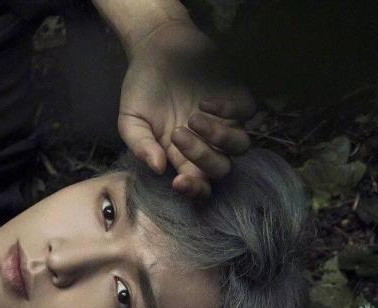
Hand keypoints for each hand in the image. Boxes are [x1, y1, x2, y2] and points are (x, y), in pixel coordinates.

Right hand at [117, 20, 255, 198]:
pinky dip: (228, 111)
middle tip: (177, 134)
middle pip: (221, 169)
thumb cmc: (143, 86)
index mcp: (183, 155)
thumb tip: (157, 168)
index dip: (194, 190)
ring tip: (194, 117)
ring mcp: (225, 121)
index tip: (177, 182)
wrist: (156, 47)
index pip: (198, 184)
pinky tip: (205, 101)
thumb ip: (140, 145)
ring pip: (240, 146)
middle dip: (202, 158)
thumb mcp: (131, 119)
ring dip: (218, 137)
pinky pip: (246, 114)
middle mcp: (208, 143)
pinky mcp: (237, 98)